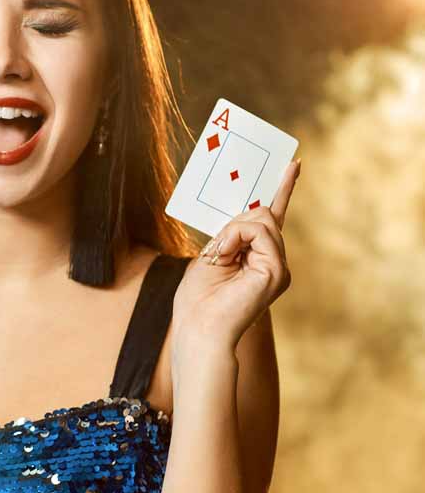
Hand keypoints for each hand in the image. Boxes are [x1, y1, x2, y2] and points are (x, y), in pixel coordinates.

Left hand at [172, 160, 299, 355]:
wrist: (199, 328)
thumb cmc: (198, 299)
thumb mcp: (213, 254)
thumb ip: (234, 233)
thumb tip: (255, 213)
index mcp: (259, 258)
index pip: (274, 218)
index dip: (284, 190)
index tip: (294, 164)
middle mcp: (274, 262)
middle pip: (262, 215)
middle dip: (233, 226)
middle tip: (216, 253)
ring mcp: (279, 267)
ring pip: (260, 220)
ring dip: (231, 234)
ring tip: (220, 259)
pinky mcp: (277, 270)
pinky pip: (259, 231)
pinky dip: (236, 237)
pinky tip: (226, 256)